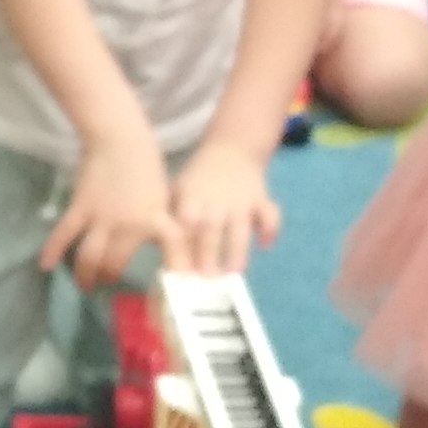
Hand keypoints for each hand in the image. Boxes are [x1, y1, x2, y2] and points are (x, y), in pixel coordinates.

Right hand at [46, 132, 180, 288]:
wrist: (119, 139)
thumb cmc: (146, 166)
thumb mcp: (163, 199)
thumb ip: (160, 226)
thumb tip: (161, 249)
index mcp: (154, 221)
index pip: (169, 252)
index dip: (171, 273)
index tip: (168, 290)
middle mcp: (127, 226)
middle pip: (114, 264)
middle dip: (109, 278)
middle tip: (106, 284)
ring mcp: (101, 219)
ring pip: (89, 257)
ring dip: (85, 275)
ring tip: (85, 284)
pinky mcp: (80, 209)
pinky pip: (64, 234)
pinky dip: (53, 251)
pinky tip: (45, 266)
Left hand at [170, 137, 280, 274]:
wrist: (232, 150)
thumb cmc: (199, 179)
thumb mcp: (178, 190)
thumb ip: (170, 217)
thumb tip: (156, 247)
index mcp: (192, 197)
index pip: (186, 219)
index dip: (183, 240)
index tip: (180, 263)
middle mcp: (217, 200)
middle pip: (212, 228)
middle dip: (209, 252)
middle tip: (207, 277)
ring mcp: (241, 201)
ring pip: (240, 227)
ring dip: (238, 250)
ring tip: (235, 272)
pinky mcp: (262, 201)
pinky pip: (269, 216)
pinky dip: (270, 230)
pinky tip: (265, 246)